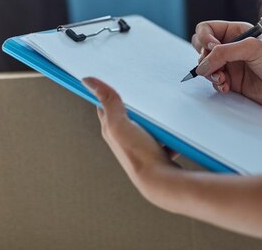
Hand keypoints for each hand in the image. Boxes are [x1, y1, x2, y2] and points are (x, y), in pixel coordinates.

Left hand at [82, 77, 179, 204]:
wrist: (161, 181)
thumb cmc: (139, 155)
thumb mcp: (119, 123)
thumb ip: (108, 101)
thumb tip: (88, 81)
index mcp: (112, 132)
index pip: (105, 108)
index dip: (106, 95)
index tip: (111, 83)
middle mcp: (124, 140)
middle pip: (127, 116)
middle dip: (134, 107)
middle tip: (142, 96)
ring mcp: (141, 147)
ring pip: (146, 127)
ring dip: (153, 122)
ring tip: (160, 117)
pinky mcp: (157, 154)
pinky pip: (163, 139)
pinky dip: (167, 136)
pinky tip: (173, 134)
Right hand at [191, 21, 261, 109]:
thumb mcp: (252, 49)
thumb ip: (224, 52)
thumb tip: (202, 65)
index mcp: (236, 32)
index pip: (207, 29)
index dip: (204, 38)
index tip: (213, 48)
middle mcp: (231, 47)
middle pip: (201, 47)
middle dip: (204, 58)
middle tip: (215, 67)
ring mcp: (230, 65)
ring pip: (205, 66)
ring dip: (209, 73)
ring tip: (222, 80)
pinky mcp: (232, 82)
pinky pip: (213, 81)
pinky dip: (216, 84)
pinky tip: (226, 87)